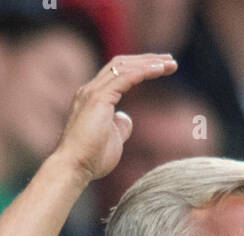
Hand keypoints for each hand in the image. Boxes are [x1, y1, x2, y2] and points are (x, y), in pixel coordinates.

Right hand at [56, 52, 178, 183]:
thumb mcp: (112, 140)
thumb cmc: (90, 160)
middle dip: (146, 60)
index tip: (161, 68)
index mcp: (93, 97)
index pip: (117, 73)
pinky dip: (143, 71)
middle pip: (121, 64)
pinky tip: (160, 69)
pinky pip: (125, 77)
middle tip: (170, 60)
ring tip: (169, 63)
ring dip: (148, 63)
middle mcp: (90, 89)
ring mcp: (92, 92)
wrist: (73, 167)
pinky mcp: (98, 98)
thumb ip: (119, 127)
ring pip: (123, 66)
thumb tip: (126, 119)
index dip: (139, 68)